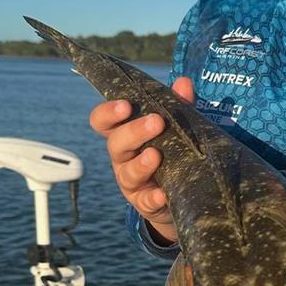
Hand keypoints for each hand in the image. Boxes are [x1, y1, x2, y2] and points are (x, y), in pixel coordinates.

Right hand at [89, 76, 194, 244]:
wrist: (181, 193)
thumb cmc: (171, 151)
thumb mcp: (174, 128)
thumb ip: (178, 105)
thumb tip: (183, 82)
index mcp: (124, 134)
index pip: (102, 121)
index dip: (108, 112)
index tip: (125, 105)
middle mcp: (123, 157)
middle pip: (115, 144)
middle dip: (133, 132)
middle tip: (156, 122)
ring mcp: (131, 181)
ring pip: (127, 173)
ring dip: (141, 164)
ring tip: (156, 155)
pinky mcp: (145, 203)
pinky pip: (146, 201)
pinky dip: (153, 197)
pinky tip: (163, 194)